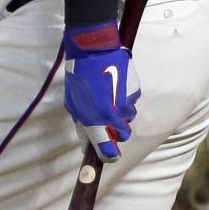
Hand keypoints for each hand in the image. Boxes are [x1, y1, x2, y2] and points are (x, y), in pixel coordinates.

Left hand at [62, 22, 139, 162]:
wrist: (95, 51)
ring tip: (106, 100)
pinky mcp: (136, 91)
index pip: (108, 151)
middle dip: (114, 133)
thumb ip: (81, 123)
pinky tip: (114, 89)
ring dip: (119, 116)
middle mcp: (115, 116)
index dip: (107, 157)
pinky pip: (131, 103)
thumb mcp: (73, 103)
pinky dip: (124, 101)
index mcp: (97, 121)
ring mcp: (128, 104)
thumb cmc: (78, 77)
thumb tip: (86, 139)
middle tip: (103, 123)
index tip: (105, 158)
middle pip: (121, 136)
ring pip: (128, 119)